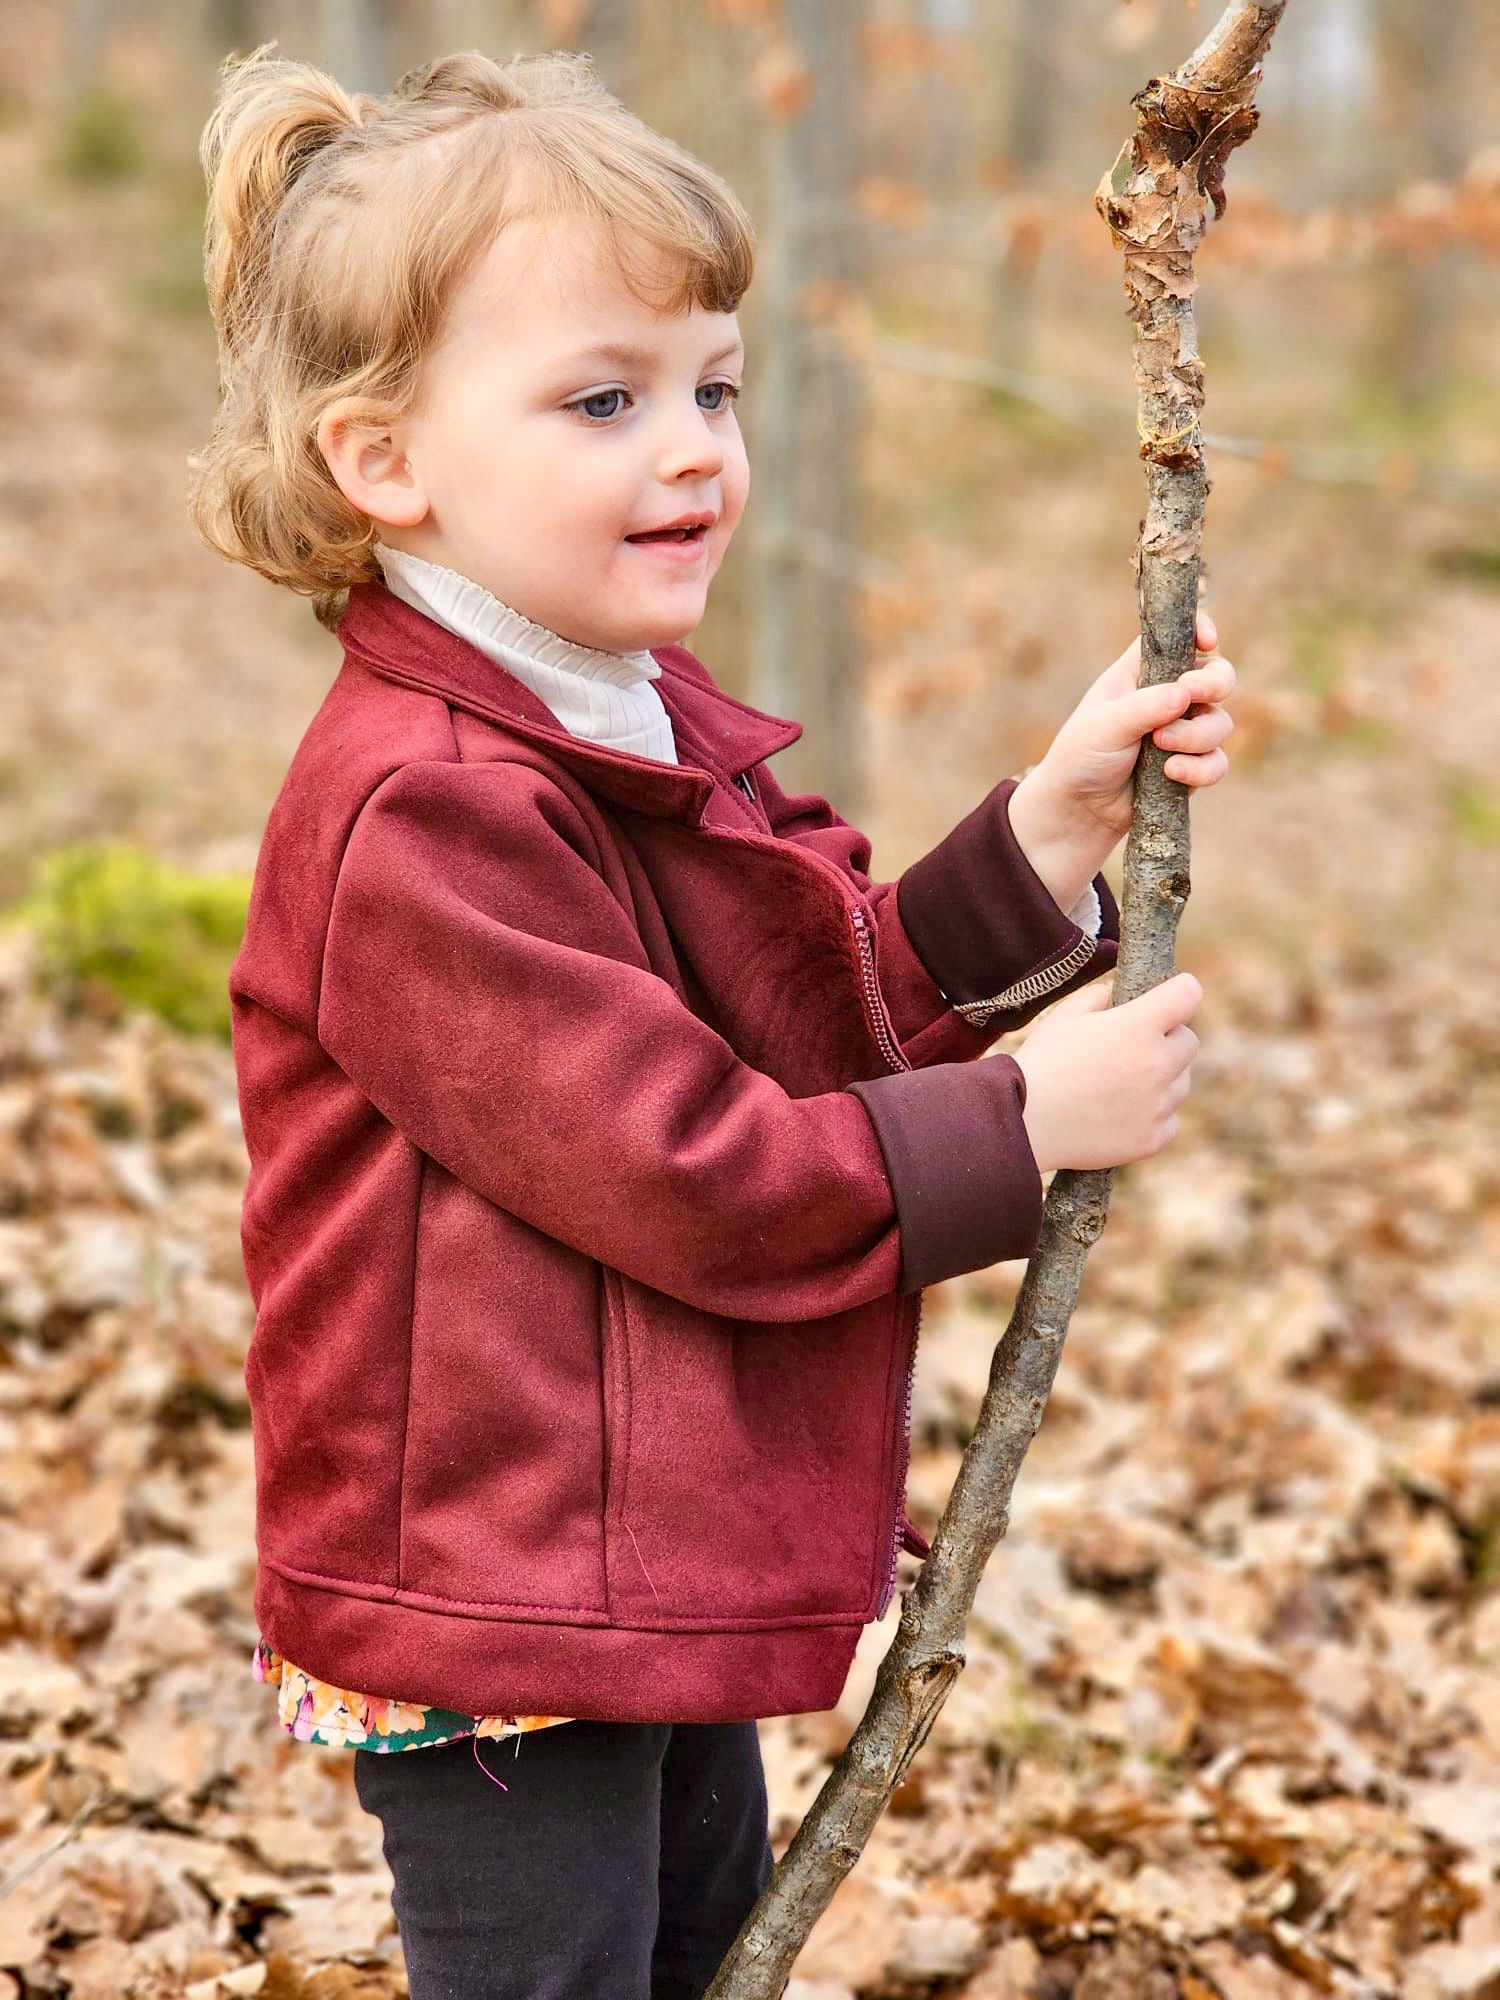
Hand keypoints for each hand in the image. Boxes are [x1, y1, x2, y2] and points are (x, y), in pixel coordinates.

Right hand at [1013, 970, 1202, 1174]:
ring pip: (1181, 1083)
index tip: (1166, 997)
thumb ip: (1101, 995)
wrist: (1024, 1122)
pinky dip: (1153, 1116)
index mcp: (1138, 1026)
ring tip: (1119, 1085)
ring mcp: (1158, 1105)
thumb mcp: (1066, 1014)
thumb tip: (1120, 995)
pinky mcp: (1153, 1138)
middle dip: (1168, 1039)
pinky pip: (1170, 1120)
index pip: (1188, 993)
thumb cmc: (1042, 1062)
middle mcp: (1157, 1064)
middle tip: (1133, 1047)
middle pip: (1189, 1041)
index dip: (1178, 991)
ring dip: (1162, 1079)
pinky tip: (1121, 1113)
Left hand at [1024, 609, 1236, 852]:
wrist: (1077, 812)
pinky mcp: (1190, 767)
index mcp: (1141, 673)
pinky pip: (1217, 762)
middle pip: (1216, 675)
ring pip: (1220, 723)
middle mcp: (1167, 698)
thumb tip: (1184, 693)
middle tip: (1192, 696)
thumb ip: (1143, 707)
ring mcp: (1182, 733)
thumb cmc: (1080, 757)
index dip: (1200, 630)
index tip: (1209, 641)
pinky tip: (1172, 774)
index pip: (1179, 636)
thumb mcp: (1103, 726)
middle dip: (1215, 683)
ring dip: (1197, 735)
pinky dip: (1201, 769)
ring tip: (1161, 747)